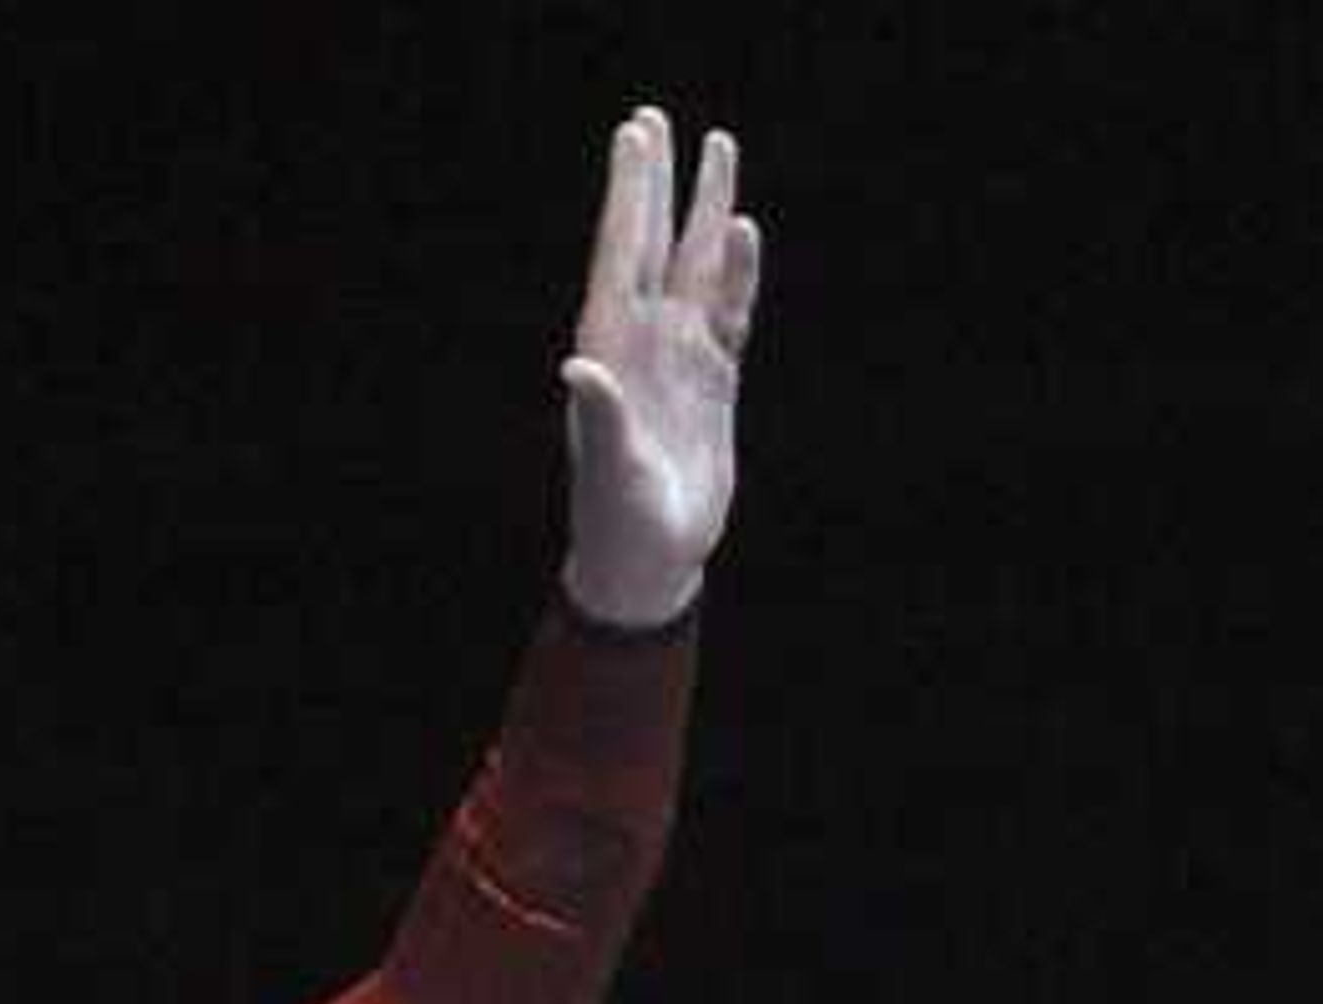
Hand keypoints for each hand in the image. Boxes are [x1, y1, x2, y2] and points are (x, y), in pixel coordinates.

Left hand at [558, 105, 761, 628]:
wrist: (649, 564)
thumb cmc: (618, 524)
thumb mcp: (610, 470)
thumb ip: (599, 415)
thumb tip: (578, 367)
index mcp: (610, 352)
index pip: (619, 255)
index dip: (627, 195)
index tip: (634, 137)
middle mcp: (642, 344)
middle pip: (652, 244)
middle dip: (657, 184)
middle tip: (655, 119)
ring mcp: (679, 358)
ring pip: (695, 266)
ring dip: (705, 211)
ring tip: (718, 147)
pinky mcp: (713, 381)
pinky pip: (729, 311)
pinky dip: (739, 272)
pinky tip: (744, 232)